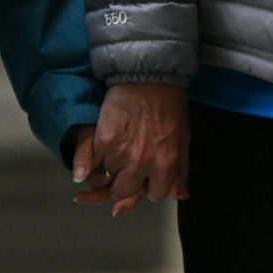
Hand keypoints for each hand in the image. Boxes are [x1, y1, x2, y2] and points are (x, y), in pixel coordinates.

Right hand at [74, 83, 188, 216]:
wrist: (148, 76)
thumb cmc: (169, 106)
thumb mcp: (183, 141)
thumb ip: (181, 172)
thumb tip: (181, 195)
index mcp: (166, 166)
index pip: (154, 196)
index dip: (148, 185)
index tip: (145, 176)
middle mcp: (142, 164)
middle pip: (123, 192)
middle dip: (123, 183)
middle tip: (123, 169)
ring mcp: (121, 154)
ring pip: (105, 178)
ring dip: (107, 169)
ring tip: (111, 155)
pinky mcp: (103, 141)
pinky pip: (92, 164)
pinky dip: (89, 164)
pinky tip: (93, 160)